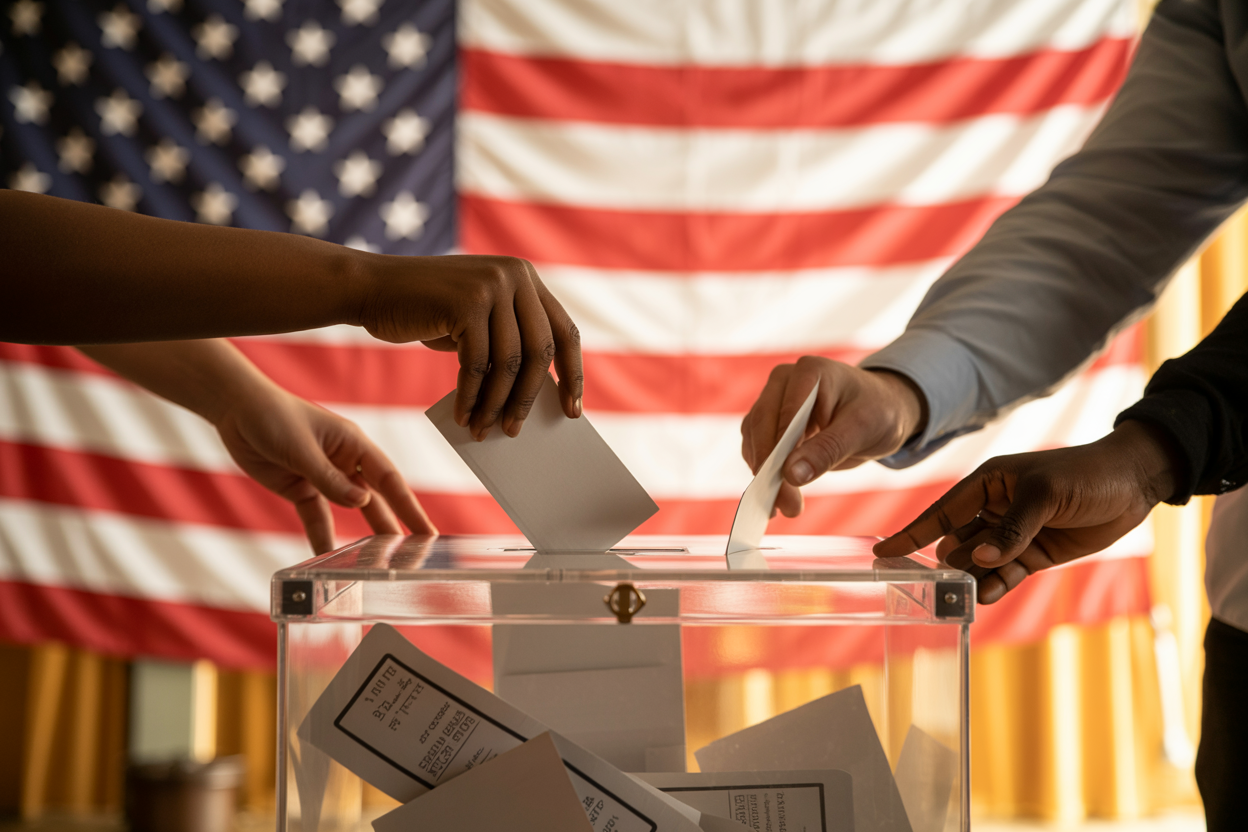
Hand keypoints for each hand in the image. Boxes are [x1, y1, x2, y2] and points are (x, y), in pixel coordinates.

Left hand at [215, 385, 436, 553]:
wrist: (237, 411)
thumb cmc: (274, 417)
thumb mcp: (303, 449)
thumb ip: (330, 479)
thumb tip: (362, 503)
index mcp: (355, 445)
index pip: (390, 480)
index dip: (409, 507)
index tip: (427, 531)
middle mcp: (345, 462)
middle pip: (376, 499)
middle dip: (393, 525)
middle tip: (411, 554)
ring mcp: (324, 477)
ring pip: (349, 511)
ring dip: (362, 535)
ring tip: (377, 562)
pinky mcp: (301, 489)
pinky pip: (317, 517)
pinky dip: (321, 536)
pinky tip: (328, 556)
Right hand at [359, 254, 582, 439]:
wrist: (370, 288)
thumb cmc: (425, 313)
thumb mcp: (476, 321)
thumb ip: (507, 343)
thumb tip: (534, 398)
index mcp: (525, 277)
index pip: (563, 331)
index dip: (572, 374)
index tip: (572, 410)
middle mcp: (514, 275)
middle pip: (539, 351)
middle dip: (529, 398)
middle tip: (515, 430)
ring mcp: (491, 286)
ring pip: (509, 362)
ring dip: (496, 404)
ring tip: (484, 430)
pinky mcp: (465, 303)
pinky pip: (477, 364)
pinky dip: (471, 397)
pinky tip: (464, 417)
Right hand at [740, 357, 926, 516]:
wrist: (880, 412)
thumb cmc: (877, 412)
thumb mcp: (862, 430)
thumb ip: (828, 450)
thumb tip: (791, 475)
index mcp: (809, 372)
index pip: (784, 412)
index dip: (779, 447)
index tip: (783, 482)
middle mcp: (784, 382)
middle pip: (762, 425)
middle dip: (770, 468)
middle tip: (786, 506)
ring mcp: (774, 401)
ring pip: (754, 439)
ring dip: (764, 475)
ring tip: (785, 507)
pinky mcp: (771, 423)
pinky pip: (757, 448)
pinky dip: (764, 473)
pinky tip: (777, 497)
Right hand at [873, 420, 1181, 602]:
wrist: (1134, 482)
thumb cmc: (1085, 474)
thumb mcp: (1046, 495)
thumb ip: (1012, 529)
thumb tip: (979, 560)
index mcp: (987, 484)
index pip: (940, 513)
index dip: (911, 533)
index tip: (883, 553)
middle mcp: (993, 509)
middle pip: (955, 542)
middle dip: (946, 564)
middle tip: (938, 588)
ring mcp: (1012, 534)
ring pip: (978, 563)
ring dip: (969, 580)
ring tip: (960, 598)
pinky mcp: (1033, 554)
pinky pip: (1004, 575)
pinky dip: (993, 587)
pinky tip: (984, 597)